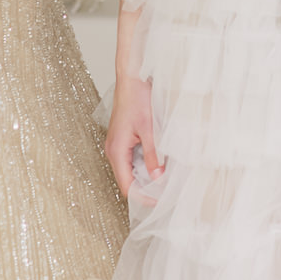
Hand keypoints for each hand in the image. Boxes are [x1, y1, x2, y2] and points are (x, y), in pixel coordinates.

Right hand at [105, 71, 163, 195]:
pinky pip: (133, 160)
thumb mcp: (149, 128)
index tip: (159, 202)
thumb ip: (153, 154)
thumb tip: (158, 176)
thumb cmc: (137, 98)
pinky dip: (145, 166)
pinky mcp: (124, 139)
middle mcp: (114, 150)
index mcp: (116, 150)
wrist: (131, 77)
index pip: (127, 185)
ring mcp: (118, 145)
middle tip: (166, 194)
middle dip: (146, 190)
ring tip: (166, 182)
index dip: (142, 197)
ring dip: (146, 178)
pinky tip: (160, 165)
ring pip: (131, 170)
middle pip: (128, 180)